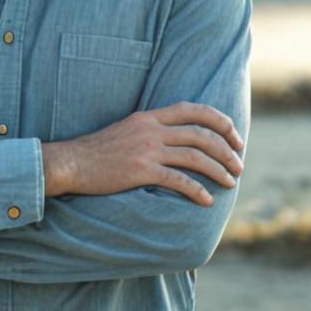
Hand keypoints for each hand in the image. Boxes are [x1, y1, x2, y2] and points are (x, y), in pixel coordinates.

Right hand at [42, 102, 243, 206]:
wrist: (72, 161)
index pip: (193, 110)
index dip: (219, 120)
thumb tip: (178, 138)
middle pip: (200, 134)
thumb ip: (152, 129)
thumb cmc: (99, 149)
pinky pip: (177, 180)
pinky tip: (207, 200)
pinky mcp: (141, 171)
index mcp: (149, 116)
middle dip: (226, 149)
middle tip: (239, 164)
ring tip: (231, 182)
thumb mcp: (128, 129)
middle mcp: (151, 129)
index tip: (234, 135)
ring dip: (218, 169)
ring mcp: (147, 149)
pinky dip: (197, 190)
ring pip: (194, 157)